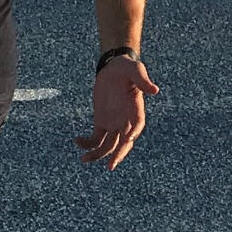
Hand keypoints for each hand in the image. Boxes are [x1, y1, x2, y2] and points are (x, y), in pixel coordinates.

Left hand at [76, 54, 158, 168]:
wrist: (114, 67)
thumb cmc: (127, 67)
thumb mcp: (135, 70)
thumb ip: (142, 80)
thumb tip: (155, 90)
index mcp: (136, 110)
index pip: (137, 125)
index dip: (133, 133)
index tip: (127, 139)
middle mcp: (126, 121)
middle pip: (123, 142)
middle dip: (118, 154)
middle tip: (111, 165)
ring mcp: (113, 123)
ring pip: (107, 146)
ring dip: (97, 155)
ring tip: (85, 159)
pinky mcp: (101, 122)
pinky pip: (95, 138)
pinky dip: (87, 143)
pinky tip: (77, 140)